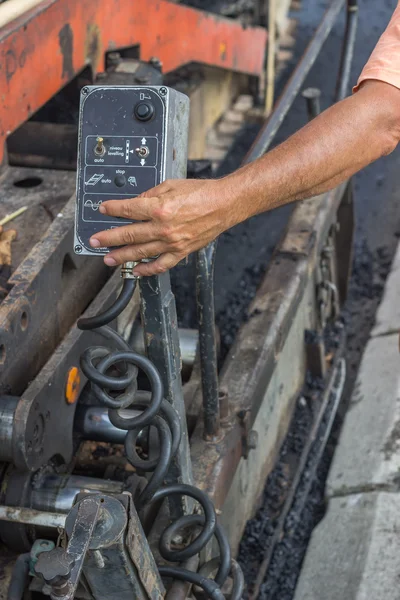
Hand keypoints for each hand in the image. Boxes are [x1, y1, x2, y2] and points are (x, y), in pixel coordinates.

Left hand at [90, 178, 239, 275]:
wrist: (223, 204)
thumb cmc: (201, 193)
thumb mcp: (171, 185)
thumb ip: (150, 194)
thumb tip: (135, 203)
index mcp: (159, 207)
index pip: (128, 209)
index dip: (112, 210)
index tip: (102, 210)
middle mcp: (163, 227)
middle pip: (129, 234)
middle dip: (108, 238)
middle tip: (95, 241)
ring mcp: (171, 242)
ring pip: (140, 252)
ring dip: (121, 256)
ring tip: (108, 259)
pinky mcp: (180, 252)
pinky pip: (160, 265)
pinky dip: (146, 270)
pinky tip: (135, 271)